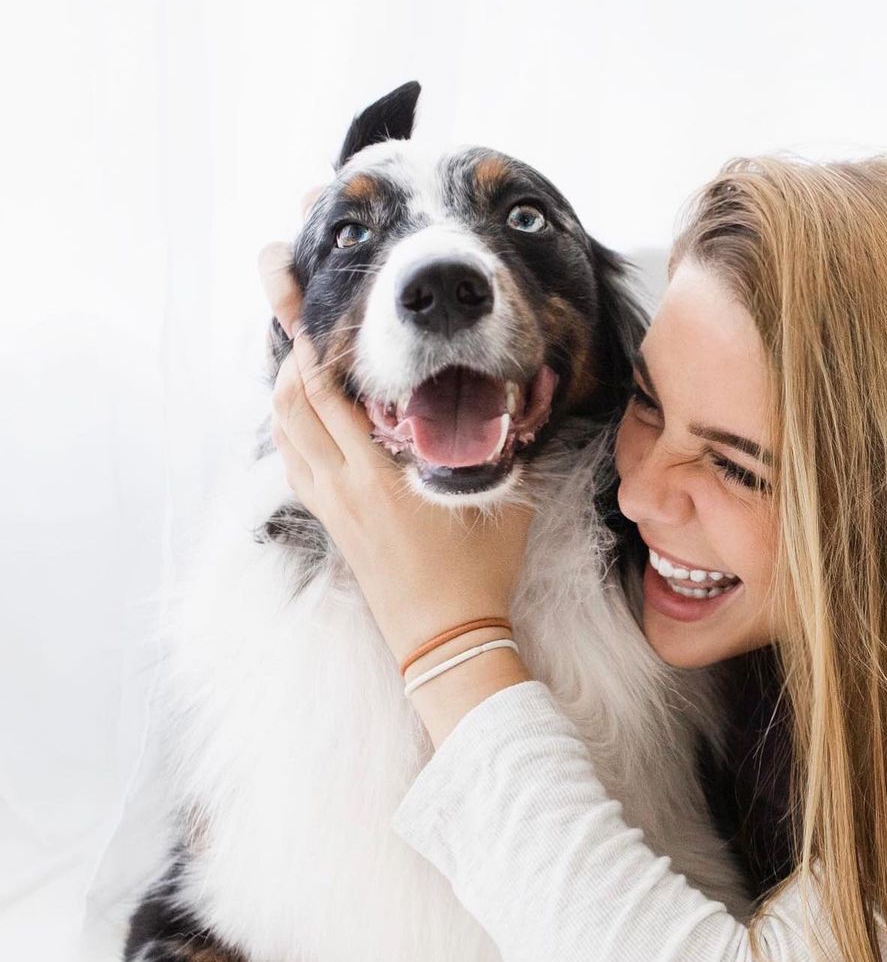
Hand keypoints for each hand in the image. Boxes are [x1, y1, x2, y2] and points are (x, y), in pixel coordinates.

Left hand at [259, 243, 534, 673]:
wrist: (447, 637)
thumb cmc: (478, 572)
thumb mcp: (503, 501)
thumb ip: (506, 450)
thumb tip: (526, 407)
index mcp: (379, 476)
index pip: (327, 402)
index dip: (315, 358)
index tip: (318, 324)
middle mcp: (344, 488)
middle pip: (291, 413)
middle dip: (291, 369)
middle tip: (305, 337)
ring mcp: (333, 510)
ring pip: (285, 442)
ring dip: (284, 402)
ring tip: (300, 371)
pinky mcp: (333, 528)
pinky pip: (295, 470)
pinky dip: (290, 438)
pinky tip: (303, 426)